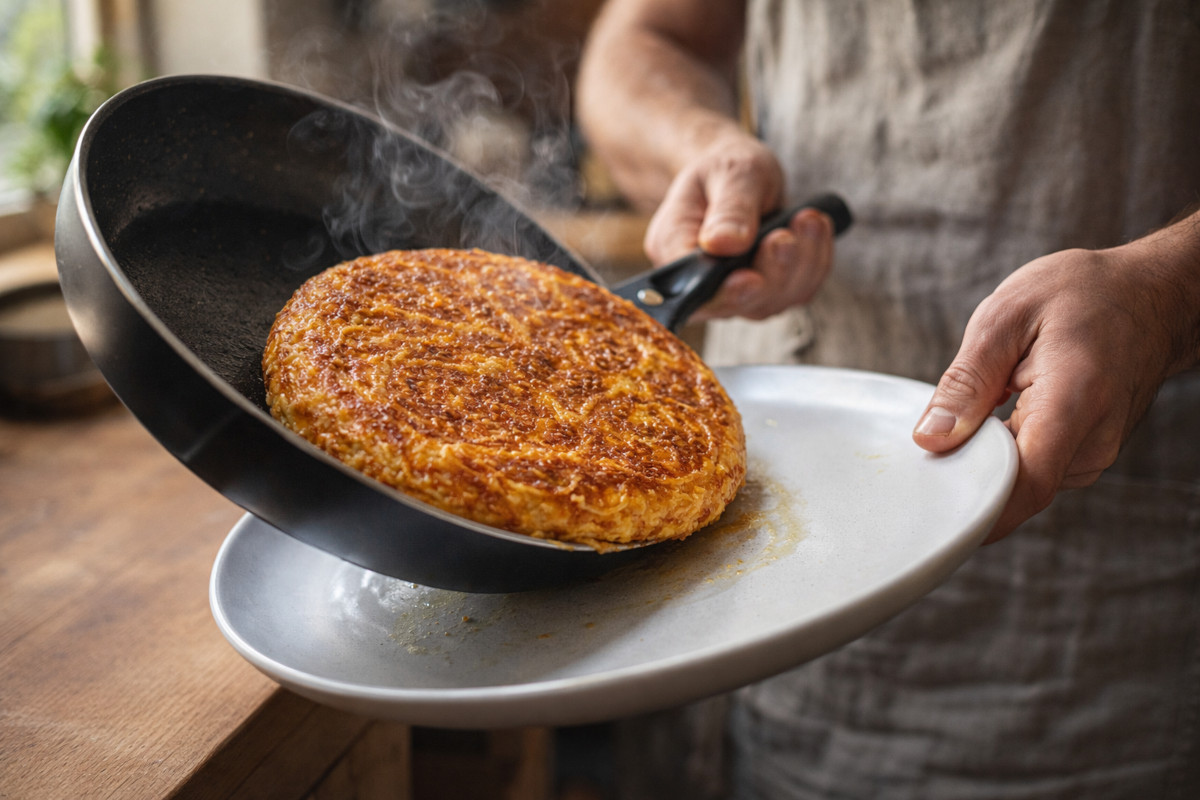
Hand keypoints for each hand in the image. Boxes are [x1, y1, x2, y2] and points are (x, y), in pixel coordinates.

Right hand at [642, 132, 835, 320]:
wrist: (737, 174)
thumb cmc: (726, 168)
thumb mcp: (729, 171)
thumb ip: (729, 208)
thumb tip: (724, 245)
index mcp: (671, 249)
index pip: (693, 289)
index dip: (724, 292)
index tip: (751, 278)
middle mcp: (697, 281)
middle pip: (737, 302)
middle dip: (772, 272)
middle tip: (786, 236)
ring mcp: (732, 292)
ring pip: (771, 301)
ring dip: (800, 265)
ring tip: (808, 219)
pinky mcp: (764, 292)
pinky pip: (795, 293)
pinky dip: (813, 263)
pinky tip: (815, 230)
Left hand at [912, 242, 1194, 542]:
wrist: (1150, 296)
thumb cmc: (1083, 296)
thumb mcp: (1007, 317)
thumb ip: (967, 381)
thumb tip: (931, 439)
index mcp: (1075, 402)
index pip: (1025, 486)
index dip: (974, 509)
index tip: (930, 505)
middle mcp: (1093, 441)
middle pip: (1014, 491)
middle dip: (964, 475)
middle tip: (931, 438)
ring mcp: (1093, 455)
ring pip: (1018, 483)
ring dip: (983, 459)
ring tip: (979, 411)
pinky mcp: (1085, 457)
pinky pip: (1030, 470)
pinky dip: (1001, 454)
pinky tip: (994, 420)